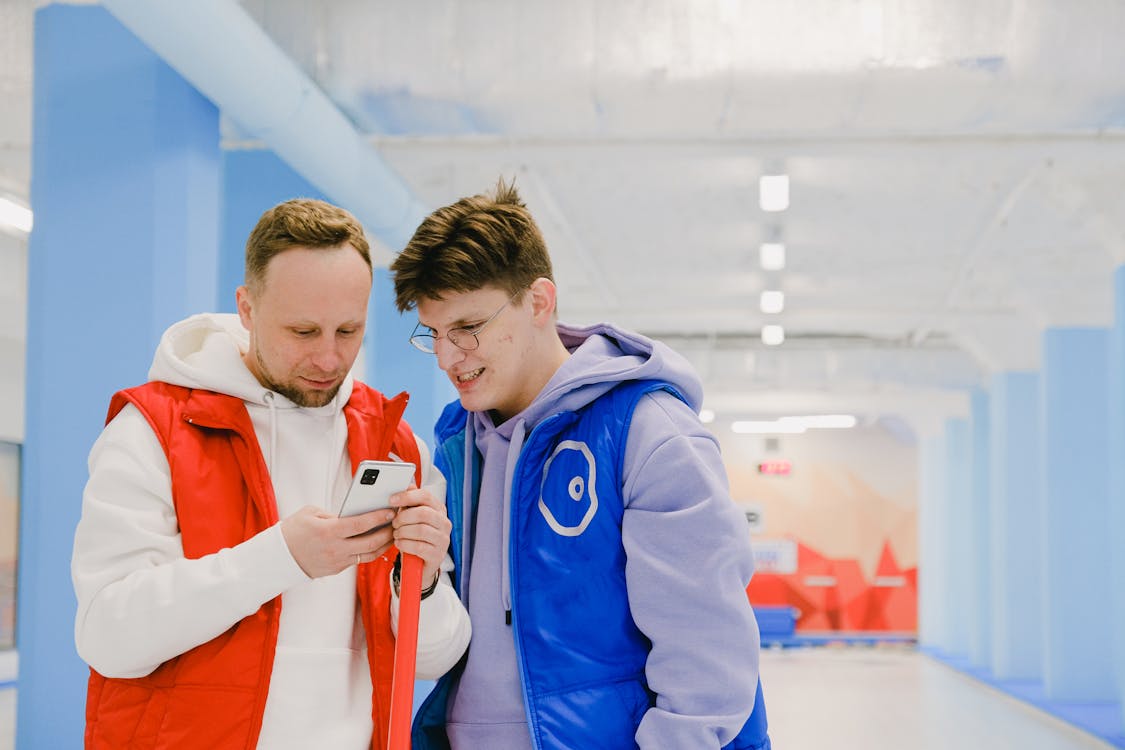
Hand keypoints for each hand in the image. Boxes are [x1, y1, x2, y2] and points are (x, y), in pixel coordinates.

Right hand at [280, 505, 396, 577]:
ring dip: (383, 544)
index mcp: (328, 531)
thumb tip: (354, 513)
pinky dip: (369, 550)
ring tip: (392, 533)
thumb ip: (334, 513)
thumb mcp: (311, 513)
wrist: (278, 557)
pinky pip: (358, 559)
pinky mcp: (336, 570)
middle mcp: (335, 549)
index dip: (378, 518)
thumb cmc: (293, 531)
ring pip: (368, 554)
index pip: (360, 524)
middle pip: (371, 543)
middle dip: (387, 532)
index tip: (390, 511)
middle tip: (397, 522)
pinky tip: (376, 541)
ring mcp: (337, 562)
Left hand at [388, 486, 451, 590]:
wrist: (419, 565)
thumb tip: (406, 485)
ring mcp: (443, 539)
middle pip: (423, 513)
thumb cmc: (414, 538)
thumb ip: (410, 503)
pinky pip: (419, 546)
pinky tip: (399, 544)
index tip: (391, 500)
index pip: (425, 496)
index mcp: (439, 510)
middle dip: (403, 517)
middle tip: (394, 523)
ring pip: (420, 530)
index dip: (407, 496)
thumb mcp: (412, 519)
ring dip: (402, 532)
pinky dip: (405, 544)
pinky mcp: (437, 555)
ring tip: (396, 534)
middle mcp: (444, 523)